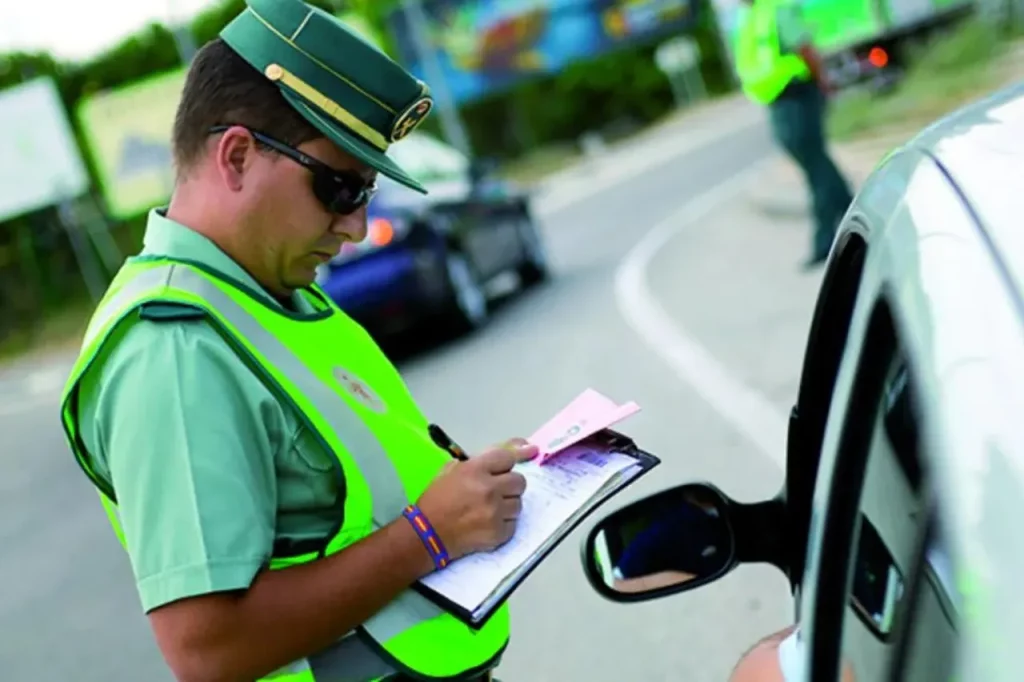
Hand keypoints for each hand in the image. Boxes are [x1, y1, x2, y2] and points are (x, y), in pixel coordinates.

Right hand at [417, 438, 537, 560]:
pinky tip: (488, 525)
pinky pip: (513, 524)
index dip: (505, 464)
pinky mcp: (498, 533)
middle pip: (520, 482)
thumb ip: (478, 461)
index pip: (508, 458)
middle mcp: (489, 489)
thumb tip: (512, 448)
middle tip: (496, 492)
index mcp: (475, 469)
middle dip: (509, 486)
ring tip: (490, 510)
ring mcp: (495, 512)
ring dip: (507, 506)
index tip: (501, 471)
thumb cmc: (436, 499)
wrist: (427, 534)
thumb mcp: (451, 470)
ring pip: (518, 504)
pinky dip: (504, 525)